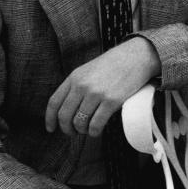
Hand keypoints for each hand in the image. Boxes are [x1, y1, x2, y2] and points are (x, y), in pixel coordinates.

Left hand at [45, 37, 160, 136]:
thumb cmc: (114, 63)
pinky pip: (95, 124)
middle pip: (64, 116)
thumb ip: (77, 84)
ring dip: (81, 131)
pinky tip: (96, 131)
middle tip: (72, 132)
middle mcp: (82, 86)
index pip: (54, 102)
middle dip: (67, 129)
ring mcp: (96, 94)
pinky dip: (94, 132)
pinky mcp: (111, 101)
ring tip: (87, 130)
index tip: (51, 128)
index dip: (50, 119)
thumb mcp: (89, 69)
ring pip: (79, 122)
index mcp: (74, 77)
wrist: (137, 56)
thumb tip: (68, 107)